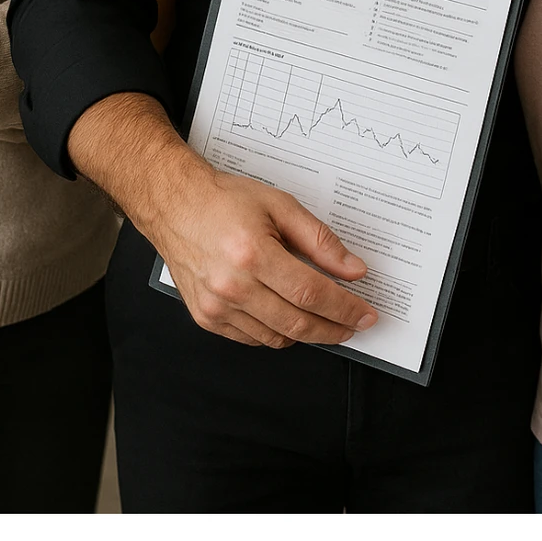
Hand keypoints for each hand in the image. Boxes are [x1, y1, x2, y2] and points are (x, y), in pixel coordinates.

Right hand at [156, 158, 378, 349]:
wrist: (175, 205)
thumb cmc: (225, 201)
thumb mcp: (280, 206)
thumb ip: (320, 241)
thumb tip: (353, 271)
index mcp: (253, 254)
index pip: (311, 293)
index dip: (345, 308)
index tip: (366, 314)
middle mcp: (232, 286)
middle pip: (298, 323)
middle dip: (334, 328)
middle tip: (355, 324)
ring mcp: (216, 307)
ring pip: (278, 338)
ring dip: (308, 333)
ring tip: (326, 319)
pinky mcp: (206, 318)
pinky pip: (254, 339)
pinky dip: (278, 333)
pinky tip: (289, 316)